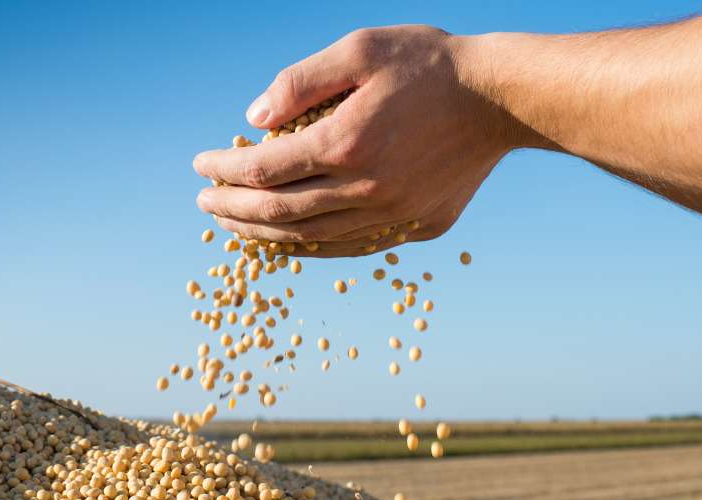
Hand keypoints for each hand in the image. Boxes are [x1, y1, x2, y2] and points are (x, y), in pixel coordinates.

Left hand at [192, 25, 537, 256]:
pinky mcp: (415, 228)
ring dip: (262, 234)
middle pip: (277, 211)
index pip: (261, 169)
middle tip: (204, 203)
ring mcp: (391, 215)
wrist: (501, 98)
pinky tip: (288, 241)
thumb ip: (299, 82)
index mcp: (344, 143)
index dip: (223, 169)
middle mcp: (364, 189)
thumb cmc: (429, 65)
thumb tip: (252, 119)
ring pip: (309, 238)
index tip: (200, 166)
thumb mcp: (359, 49)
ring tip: (234, 226)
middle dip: (231, 209)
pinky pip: (348, 249)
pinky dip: (309, 248)